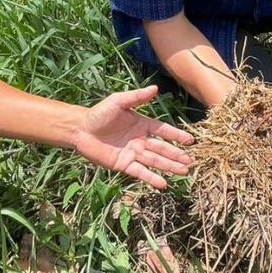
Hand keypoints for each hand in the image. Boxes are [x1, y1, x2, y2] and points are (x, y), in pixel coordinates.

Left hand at [71, 85, 193, 189]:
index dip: (176, 135)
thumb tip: (156, 88)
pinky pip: (140, 172)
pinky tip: (164, 183)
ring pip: (155, 161)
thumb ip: (137, 97)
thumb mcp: (118, 101)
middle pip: (162, 148)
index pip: (163, 131)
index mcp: (142, 124)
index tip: (190, 141)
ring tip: (184, 172)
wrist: (80, 129)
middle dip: (176, 155)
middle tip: (191, 161)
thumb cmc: (99, 114)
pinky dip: (152, 178)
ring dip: (169, 167)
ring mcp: (133, 153)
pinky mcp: (124, 165)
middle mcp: (140, 140)